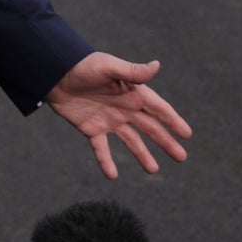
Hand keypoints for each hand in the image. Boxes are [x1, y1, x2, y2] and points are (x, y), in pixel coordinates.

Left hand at [46, 52, 192, 178]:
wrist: (54, 73)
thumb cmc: (83, 66)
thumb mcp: (108, 67)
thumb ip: (132, 72)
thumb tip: (157, 65)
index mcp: (132, 93)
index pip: (158, 109)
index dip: (173, 121)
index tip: (187, 135)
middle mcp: (124, 108)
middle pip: (150, 128)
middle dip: (166, 142)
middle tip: (181, 157)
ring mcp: (109, 120)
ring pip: (131, 141)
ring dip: (142, 155)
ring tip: (153, 170)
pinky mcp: (91, 129)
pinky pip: (101, 149)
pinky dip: (106, 162)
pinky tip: (112, 176)